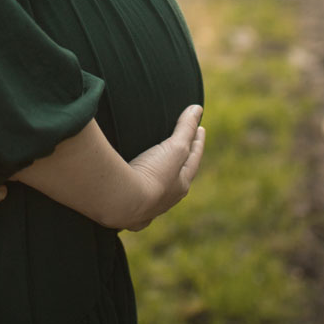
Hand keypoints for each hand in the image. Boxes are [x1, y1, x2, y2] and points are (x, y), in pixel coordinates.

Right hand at [122, 104, 205, 231]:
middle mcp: (167, 200)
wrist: (122, 201)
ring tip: (157, 170)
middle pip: (178, 178)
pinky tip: (134, 198)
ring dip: (161, 182)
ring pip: (158, 193)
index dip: (197, 142)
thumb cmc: (151, 173)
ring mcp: (148, 209)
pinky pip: (138, 206)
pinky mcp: (129, 215)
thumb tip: (197, 108)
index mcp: (181, 185)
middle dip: (181, 163)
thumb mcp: (174, 147)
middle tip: (183, 148)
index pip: (193, 158)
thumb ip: (185, 128)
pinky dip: (140, 198)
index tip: (200, 129)